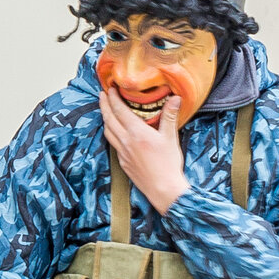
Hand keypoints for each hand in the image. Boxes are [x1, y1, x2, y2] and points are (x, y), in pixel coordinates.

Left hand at [99, 88, 188, 212]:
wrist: (163, 190)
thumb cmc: (168, 164)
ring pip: (108, 132)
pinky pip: (113, 144)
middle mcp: (126, 142)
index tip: (111, 88)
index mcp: (137, 133)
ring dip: (105, 119)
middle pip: (109, 119)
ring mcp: (123, 153)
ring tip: (106, 110)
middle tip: (102, 94)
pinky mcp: (123, 163)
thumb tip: (175, 97)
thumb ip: (170, 116)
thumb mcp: (171, 137)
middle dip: (104, 105)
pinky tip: (115, 132)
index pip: (119, 110)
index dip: (113, 98)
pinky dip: (111, 133)